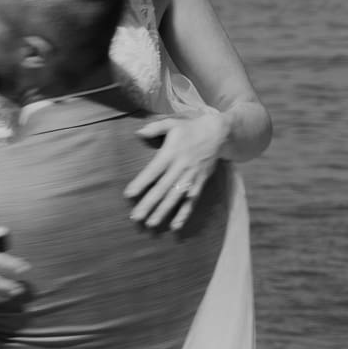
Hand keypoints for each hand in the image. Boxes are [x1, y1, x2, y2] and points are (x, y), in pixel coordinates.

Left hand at [124, 111, 230, 229]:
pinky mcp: (200, 183)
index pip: (153, 171)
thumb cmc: (191, 129)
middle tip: (136, 217)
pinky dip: (184, 214)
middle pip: (162, 189)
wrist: (218, 133)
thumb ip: (154, 128)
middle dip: (149, 204)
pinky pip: (191, 201)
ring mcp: (191, 177)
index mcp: (171, 153)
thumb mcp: (172, 123)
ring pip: (176, 198)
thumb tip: (137, 133)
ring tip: (151, 224)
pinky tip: (175, 225)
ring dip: (163, 212)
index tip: (129, 195)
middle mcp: (181, 167)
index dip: (141, 183)